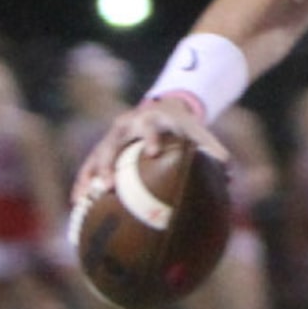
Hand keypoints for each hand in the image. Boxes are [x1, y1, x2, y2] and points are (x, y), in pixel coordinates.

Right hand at [70, 97, 230, 200]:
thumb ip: (212, 150)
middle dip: (108, 163)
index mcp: (151, 119)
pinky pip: (90, 164)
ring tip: (81, 200)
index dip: (150, 138)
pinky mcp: (105, 145)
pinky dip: (84, 181)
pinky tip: (77, 203)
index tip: (153, 152)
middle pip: (112, 142)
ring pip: (95, 155)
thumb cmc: (183, 124)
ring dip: (88, 177)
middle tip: (107, 185)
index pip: (150, 127)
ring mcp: (112, 135)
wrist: (164, 106)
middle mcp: (126, 124)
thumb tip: (230, 176)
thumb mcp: (197, 132)